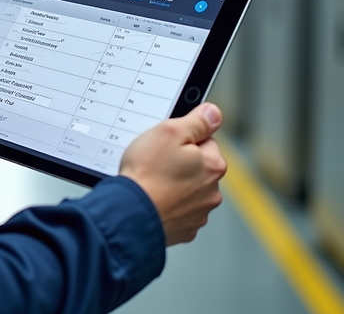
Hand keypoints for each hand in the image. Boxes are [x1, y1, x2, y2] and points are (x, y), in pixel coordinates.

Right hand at [119, 103, 226, 245]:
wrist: (129, 215)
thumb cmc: (146, 174)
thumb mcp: (170, 132)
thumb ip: (197, 121)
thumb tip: (214, 114)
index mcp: (213, 166)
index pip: (205, 141)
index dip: (183, 139)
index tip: (167, 144)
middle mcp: (211, 192)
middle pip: (196, 167)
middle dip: (179, 163)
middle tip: (155, 163)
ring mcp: (197, 213)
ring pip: (186, 190)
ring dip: (172, 185)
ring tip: (151, 183)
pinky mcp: (183, 230)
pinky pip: (176, 210)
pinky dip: (166, 205)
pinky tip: (152, 199)